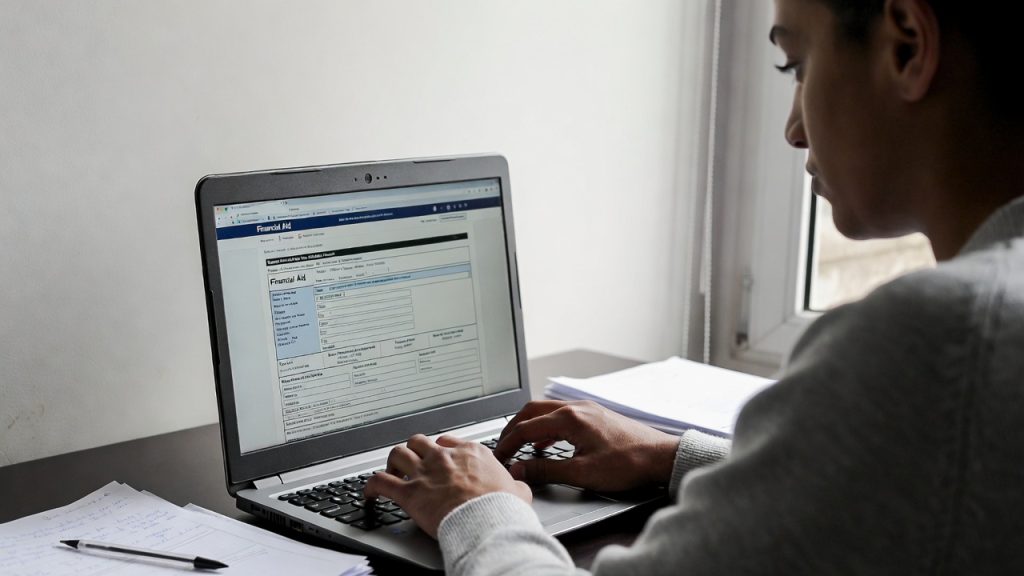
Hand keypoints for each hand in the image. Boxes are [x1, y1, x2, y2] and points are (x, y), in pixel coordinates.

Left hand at [363, 434, 531, 538]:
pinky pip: (380, 482)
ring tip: (393, 472)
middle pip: (419, 441)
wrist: (488, 521)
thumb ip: (515, 483)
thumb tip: (520, 486)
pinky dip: (371, 486)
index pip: (447, 441)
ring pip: (397, 454)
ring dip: (393, 462)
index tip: (440, 458)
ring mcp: (425, 473)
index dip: (441, 450)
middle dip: (415, 450)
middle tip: (415, 463)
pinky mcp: (409, 493)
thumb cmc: (502, 507)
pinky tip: (369, 492)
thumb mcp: (518, 490)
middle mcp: (444, 457)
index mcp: (470, 452)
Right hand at [493, 400, 679, 491]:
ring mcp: (586, 409)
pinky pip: (561, 415)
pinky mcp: (595, 415)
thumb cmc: (628, 463)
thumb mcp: (581, 473)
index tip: (499, 456)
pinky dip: (547, 427)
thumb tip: (520, 469)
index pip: (526, 427)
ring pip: (547, 411)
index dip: (508, 443)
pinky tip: (548, 443)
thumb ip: (546, 470)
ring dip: (530, 426)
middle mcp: (576, 408)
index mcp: (570, 418)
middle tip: (503, 447)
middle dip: (514, 429)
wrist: (659, 456)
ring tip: (521, 445)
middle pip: (532, 411)